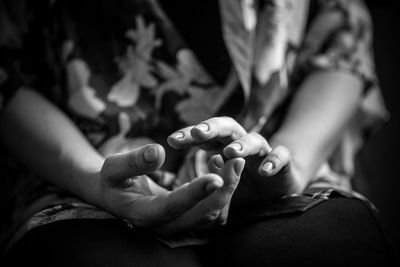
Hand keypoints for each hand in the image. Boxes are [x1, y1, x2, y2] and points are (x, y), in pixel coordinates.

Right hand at [97, 143, 244, 235]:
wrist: (116, 196)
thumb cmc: (114, 180)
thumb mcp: (113, 168)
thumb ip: (133, 161)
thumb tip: (157, 152)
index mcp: (143, 214)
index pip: (173, 207)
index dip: (195, 193)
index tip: (216, 176)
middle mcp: (164, 226)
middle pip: (202, 216)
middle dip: (223, 190)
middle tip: (237, 161)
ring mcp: (179, 226)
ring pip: (213, 217)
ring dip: (228, 191)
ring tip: (234, 162)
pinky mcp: (189, 220)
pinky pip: (214, 213)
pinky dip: (224, 193)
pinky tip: (223, 169)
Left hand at [168, 116, 306, 202]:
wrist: (277, 193)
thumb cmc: (242, 187)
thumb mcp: (219, 185)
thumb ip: (202, 179)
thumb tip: (172, 178)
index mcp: (223, 146)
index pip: (205, 136)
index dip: (189, 136)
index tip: (172, 141)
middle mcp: (242, 144)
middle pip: (226, 128)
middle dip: (211, 129)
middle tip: (197, 134)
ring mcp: (263, 152)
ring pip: (254, 139)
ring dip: (242, 145)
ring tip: (231, 153)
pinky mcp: (284, 163)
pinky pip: (281, 156)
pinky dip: (274, 161)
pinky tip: (264, 171)